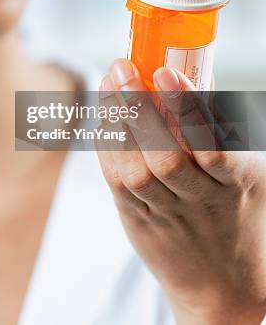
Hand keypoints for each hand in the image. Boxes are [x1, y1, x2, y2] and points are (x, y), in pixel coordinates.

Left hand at [97, 59, 265, 323]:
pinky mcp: (137, 220)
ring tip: (110, 82)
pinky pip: (117, 182)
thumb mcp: (246, 171)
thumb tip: (194, 72)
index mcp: (235, 185)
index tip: (166, 72)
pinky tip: (106, 113)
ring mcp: (165, 215)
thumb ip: (220, 125)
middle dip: (139, 110)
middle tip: (123, 68)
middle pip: (164, 159)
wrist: (221, 285)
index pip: (212, 146)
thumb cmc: (235, 212)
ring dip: (117, 123)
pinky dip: (108, 144)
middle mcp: (199, 202)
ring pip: (134, 171)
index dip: (187, 108)